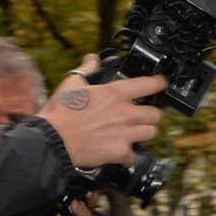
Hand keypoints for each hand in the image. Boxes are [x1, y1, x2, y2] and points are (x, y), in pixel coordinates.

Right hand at [36, 52, 165, 168]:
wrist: (54, 140)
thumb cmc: (61, 114)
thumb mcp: (71, 85)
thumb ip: (86, 70)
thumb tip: (92, 59)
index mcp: (114, 93)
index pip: (148, 84)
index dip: (159, 83)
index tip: (162, 83)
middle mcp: (124, 113)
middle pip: (156, 114)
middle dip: (152, 115)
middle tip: (144, 116)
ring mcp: (125, 134)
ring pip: (151, 133)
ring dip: (144, 133)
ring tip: (134, 133)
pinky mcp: (121, 152)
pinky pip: (133, 155)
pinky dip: (128, 156)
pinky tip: (120, 152)